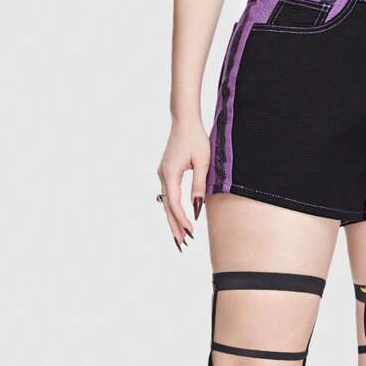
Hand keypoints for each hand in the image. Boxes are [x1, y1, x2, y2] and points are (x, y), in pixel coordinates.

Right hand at [157, 121, 210, 251]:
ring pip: (167, 203)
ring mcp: (163, 174)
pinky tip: (177, 221)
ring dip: (173, 220)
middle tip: (181, 245)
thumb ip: (199, 185)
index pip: (175, 203)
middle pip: (167, 207)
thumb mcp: (203, 162)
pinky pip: (168, 196)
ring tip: (180, 238)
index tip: (191, 233)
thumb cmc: (196, 138)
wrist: (184, 120)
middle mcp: (163, 175)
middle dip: (174, 227)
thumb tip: (198, 208)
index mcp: (170, 173)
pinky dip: (173, 209)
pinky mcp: (166, 173)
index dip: (182, 219)